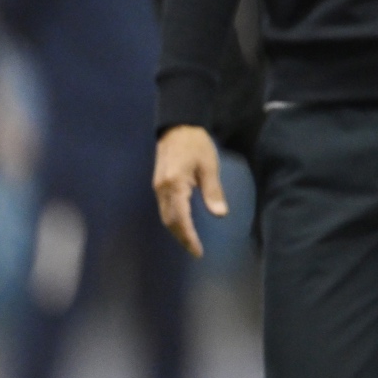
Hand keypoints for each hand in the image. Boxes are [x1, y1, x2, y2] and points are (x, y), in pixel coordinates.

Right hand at [152, 125, 226, 257]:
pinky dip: (173, 221)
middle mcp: (162, 189)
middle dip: (182, 238)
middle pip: (169, 221)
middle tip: (195, 251)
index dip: (189, 237)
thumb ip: (213, 191)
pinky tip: (183, 225)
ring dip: (177, 231)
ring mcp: (158, 187)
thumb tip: (220, 214)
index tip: (198, 251)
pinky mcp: (159, 185)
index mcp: (175, 185)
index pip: (180, 219)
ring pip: (165, 216)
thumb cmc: (196, 144)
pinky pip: (164, 209)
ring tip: (190, 242)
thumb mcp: (209, 166)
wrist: (177, 127)